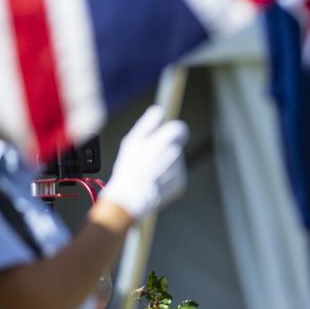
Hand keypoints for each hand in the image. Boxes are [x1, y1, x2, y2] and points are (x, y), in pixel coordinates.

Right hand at [100, 105, 188, 219]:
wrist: (132, 198)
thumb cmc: (129, 168)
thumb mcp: (133, 141)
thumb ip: (149, 124)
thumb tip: (159, 110)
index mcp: (165, 141)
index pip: (179, 128)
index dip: (174, 130)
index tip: (168, 133)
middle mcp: (176, 155)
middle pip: (176, 146)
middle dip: (166, 149)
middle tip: (151, 156)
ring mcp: (180, 171)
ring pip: (176, 161)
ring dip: (166, 163)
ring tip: (150, 171)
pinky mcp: (181, 184)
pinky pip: (176, 175)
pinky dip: (167, 177)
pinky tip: (155, 180)